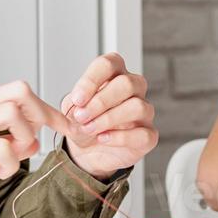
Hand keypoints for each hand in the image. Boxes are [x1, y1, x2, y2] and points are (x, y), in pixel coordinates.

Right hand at [0, 82, 73, 200]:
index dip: (46, 110)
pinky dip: (11, 162)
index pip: (19, 91)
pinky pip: (0, 148)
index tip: (63, 127)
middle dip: (44, 115)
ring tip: (16, 157)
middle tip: (44, 141)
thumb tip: (28, 143)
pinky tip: (0, 174)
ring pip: (14, 111)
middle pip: (22, 90)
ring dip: (26, 136)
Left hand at [61, 53, 157, 179]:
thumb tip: (69, 109)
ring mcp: (144, 112)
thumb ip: (68, 108)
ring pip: (137, 107)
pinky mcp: (148, 135)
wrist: (89, 153)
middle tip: (81, 116)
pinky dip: (120, 138)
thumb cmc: (84, 125)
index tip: (78, 99)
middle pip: (126, 83)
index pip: (108, 64)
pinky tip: (103, 139)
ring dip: (109, 119)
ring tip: (89, 129)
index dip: (92, 80)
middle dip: (100, 102)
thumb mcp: (69, 113)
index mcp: (113, 75)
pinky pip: (143, 134)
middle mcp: (133, 90)